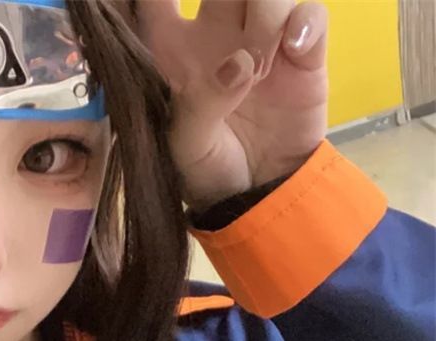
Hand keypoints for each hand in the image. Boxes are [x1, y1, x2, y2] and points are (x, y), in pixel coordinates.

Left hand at [117, 0, 328, 211]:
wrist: (256, 194)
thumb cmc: (207, 169)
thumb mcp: (188, 147)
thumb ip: (201, 104)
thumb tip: (237, 64)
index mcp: (176, 52)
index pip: (157, 1)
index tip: (168, 2)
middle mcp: (218, 35)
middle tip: (230, 31)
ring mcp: (263, 39)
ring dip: (266, 14)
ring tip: (259, 68)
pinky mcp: (304, 53)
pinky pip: (311, 11)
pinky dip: (306, 20)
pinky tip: (296, 47)